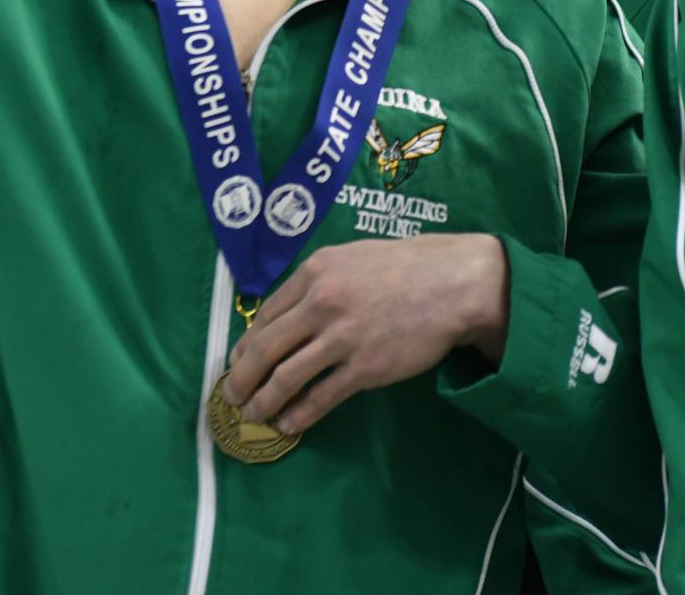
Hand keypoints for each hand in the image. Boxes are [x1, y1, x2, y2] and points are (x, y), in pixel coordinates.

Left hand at [222, 234, 509, 435]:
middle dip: (242, 378)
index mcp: (315, 273)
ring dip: (263, 401)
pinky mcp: (364, 368)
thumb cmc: (402, 268)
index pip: (265, 316)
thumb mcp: (351, 259)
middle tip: (232, 395)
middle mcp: (321, 304)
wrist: (451, 284)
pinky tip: (288, 424)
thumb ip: (317, 283)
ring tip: (253, 415)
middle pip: (265, 349)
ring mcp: (342, 338)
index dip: (246, 344)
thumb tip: (284, 316)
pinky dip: (298, 415)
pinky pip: (320, 397)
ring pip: (286, 377)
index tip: (239, 362)